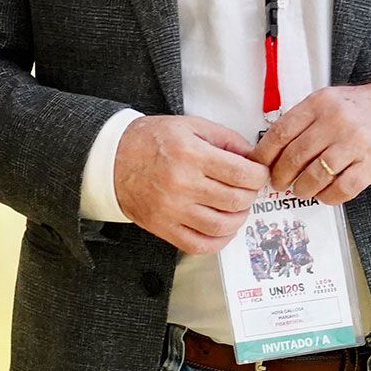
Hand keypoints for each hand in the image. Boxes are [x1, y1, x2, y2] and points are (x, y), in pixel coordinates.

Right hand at [114, 115, 268, 254]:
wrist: (111, 158)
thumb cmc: (151, 139)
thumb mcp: (189, 125)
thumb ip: (224, 138)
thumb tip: (253, 157)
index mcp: (190, 153)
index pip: (241, 173)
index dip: (259, 175)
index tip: (259, 174)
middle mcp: (182, 183)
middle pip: (235, 200)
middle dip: (251, 195)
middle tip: (248, 189)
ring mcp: (171, 209)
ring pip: (221, 225)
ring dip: (238, 218)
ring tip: (237, 208)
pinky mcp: (162, 227)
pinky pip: (199, 244)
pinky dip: (218, 240)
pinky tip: (222, 228)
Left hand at [252, 79, 370, 204]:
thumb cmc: (361, 108)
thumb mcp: (329, 100)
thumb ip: (304, 120)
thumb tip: (272, 148)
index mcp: (319, 104)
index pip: (281, 132)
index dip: (265, 154)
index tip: (258, 166)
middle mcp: (335, 122)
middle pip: (295, 156)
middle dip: (281, 176)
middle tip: (278, 183)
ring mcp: (355, 143)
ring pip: (315, 175)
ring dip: (303, 189)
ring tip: (301, 190)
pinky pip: (342, 188)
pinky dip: (328, 197)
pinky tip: (325, 195)